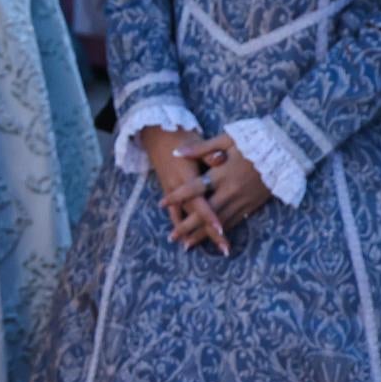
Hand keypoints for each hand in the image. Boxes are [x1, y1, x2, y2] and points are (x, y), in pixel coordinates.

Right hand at [139, 126, 224, 254]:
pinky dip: (180, 223)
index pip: (201, 201)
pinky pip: (176, 211)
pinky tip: (185, 238)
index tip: (222, 229)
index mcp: (187, 175)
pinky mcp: (169, 190)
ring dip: (193, 233)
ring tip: (201, 249)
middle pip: (195, 215)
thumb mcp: (196, 140)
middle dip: (209, 233)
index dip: (211, 216)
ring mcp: (171, 190)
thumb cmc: (180, 135)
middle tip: (224, 249)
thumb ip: (208, 153)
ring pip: (184, 216)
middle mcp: (178, 187)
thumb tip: (220, 159)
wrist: (156, 132)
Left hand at [171, 133, 274, 249]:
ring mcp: (243, 199)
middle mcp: (231, 190)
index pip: (194, 188)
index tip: (161, 203)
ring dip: (203, 234)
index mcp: (221, 173)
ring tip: (187, 245)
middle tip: (172, 237)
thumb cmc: (253, 141)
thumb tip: (176, 153)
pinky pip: (234, 221)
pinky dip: (222, 231)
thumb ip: (200, 148)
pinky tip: (212, 239)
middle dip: (188, 226)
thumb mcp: (225, 139)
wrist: (285, 150)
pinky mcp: (252, 205)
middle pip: (205, 212)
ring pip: (219, 221)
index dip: (177, 196)